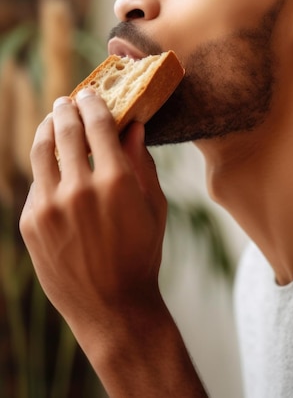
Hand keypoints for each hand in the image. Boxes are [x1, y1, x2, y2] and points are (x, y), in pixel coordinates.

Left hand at [20, 89, 167, 341]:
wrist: (112, 307)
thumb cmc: (141, 253)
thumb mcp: (153, 205)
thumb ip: (141, 162)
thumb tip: (132, 125)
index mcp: (115, 182)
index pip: (98, 124)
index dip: (93, 103)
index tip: (91, 93)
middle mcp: (78, 189)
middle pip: (64, 129)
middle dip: (66, 108)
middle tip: (68, 100)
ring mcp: (49, 206)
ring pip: (41, 150)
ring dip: (47, 128)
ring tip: (53, 119)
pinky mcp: (31, 222)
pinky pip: (36, 182)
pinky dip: (46, 165)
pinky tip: (54, 163)